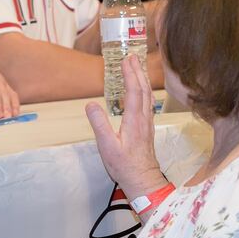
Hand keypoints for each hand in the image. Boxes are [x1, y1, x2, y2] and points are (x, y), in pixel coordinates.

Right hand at [84, 53, 167, 200]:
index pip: (133, 92)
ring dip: (142, 79)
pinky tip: (141, 91)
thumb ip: (99, 124)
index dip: (130, 74)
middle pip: (143, 90)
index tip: (125, 60)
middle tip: (131, 56)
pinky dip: (144, 91)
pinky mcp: (147, 128)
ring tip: (137, 67)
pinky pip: (147, 103)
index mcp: (134, 121)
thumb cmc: (124, 166)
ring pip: (148, 96)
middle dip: (137, 71)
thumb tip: (91, 104)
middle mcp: (143, 119)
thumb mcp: (107, 146)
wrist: (143, 180)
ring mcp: (147, 123)